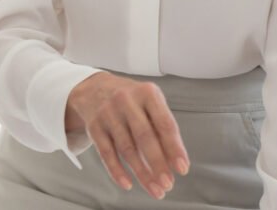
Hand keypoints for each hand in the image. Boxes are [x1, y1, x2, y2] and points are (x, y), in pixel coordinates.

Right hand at [65, 72, 189, 198]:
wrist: (95, 88)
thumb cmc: (132, 100)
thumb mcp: (150, 103)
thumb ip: (163, 129)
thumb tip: (174, 161)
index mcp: (147, 93)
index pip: (164, 124)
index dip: (174, 148)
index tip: (182, 168)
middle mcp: (126, 100)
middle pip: (145, 137)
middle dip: (158, 164)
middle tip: (168, 184)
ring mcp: (108, 113)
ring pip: (126, 148)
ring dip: (141, 173)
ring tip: (154, 188)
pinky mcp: (94, 126)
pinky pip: (106, 153)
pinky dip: (117, 171)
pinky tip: (128, 184)